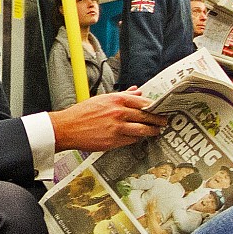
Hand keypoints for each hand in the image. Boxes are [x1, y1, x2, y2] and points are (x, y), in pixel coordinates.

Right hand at [49, 91, 163, 152]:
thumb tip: (137, 91)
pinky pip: (131, 140)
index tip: (161, 108)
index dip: (155, 106)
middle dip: (157, 120)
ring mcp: (117, 128)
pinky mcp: (113, 141)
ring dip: (152, 131)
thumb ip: (122, 95)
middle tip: (164, 121)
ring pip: (142, 130)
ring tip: (156, 131)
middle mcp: (118, 113)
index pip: (143, 102)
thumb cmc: (83, 113)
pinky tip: (139, 137)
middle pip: (145, 116)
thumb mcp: (103, 98)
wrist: (68, 128)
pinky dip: (137, 139)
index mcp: (116, 99)